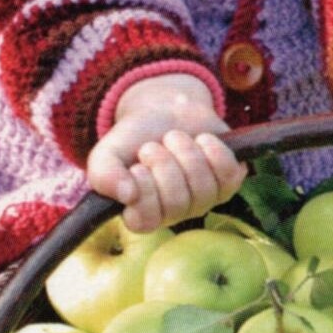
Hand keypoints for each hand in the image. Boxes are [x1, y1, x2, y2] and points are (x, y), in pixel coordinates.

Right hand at [86, 73, 245, 232]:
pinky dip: (214, 150)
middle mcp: (174, 213)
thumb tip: (127, 195)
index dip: (143, 191)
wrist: (166, 111)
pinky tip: (202, 139)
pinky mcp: (227, 182)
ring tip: (175, 138)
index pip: (145, 221)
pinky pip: (229, 174)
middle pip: (176, 202)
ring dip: (186, 153)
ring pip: (202, 188)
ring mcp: (203, 199)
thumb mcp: (107, 152)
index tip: (137, 167)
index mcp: (143, 214)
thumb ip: (103, 175)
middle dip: (164, 164)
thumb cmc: (135, 138)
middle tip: (153, 145)